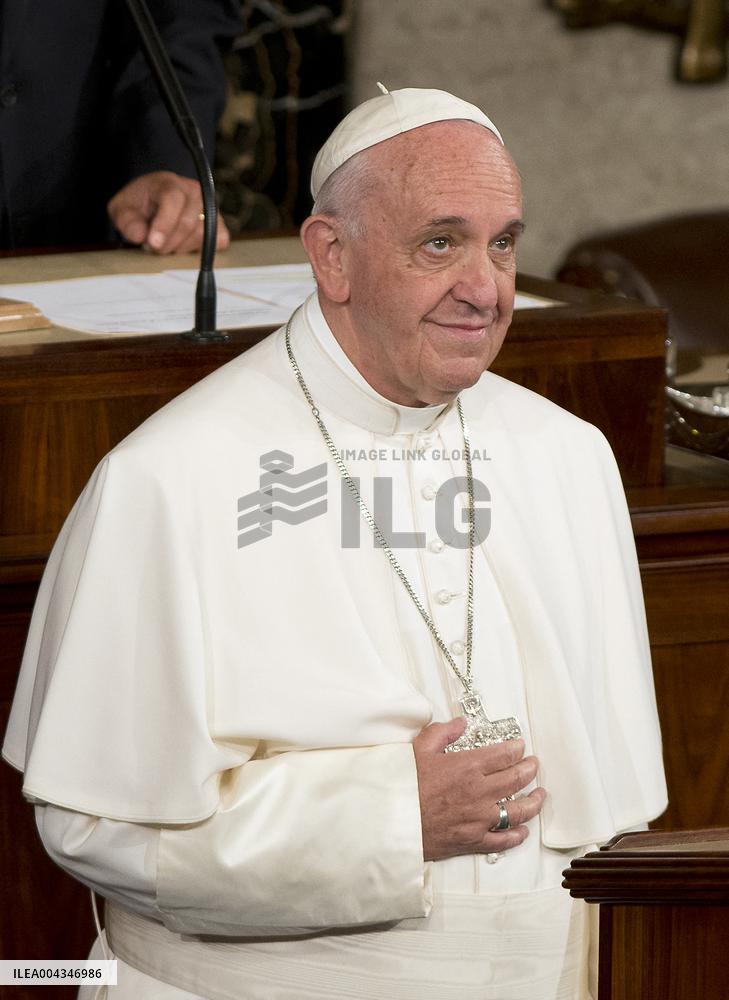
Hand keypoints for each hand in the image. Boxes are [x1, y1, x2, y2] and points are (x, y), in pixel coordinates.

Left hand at [107, 171, 230, 254]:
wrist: (155, 204)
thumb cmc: (140, 207)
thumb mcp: (123, 210)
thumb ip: (127, 221)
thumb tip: (140, 236)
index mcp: (170, 183)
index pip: (173, 200)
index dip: (164, 224)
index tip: (153, 243)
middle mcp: (195, 192)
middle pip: (188, 223)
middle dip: (168, 243)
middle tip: (153, 248)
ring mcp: (211, 208)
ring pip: (203, 235)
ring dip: (182, 248)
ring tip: (166, 245)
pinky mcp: (220, 225)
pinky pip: (219, 242)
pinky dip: (202, 250)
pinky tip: (185, 246)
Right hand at [413, 717, 545, 861]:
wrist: (389, 820)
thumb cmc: (402, 784)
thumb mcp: (419, 748)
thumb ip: (442, 732)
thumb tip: (460, 723)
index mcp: (468, 766)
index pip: (504, 755)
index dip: (516, 749)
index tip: (520, 747)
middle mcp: (479, 792)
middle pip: (516, 779)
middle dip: (529, 769)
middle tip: (533, 765)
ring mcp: (479, 818)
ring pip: (518, 810)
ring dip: (533, 801)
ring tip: (539, 795)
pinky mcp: (473, 840)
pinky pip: (503, 840)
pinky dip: (517, 835)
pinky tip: (523, 830)